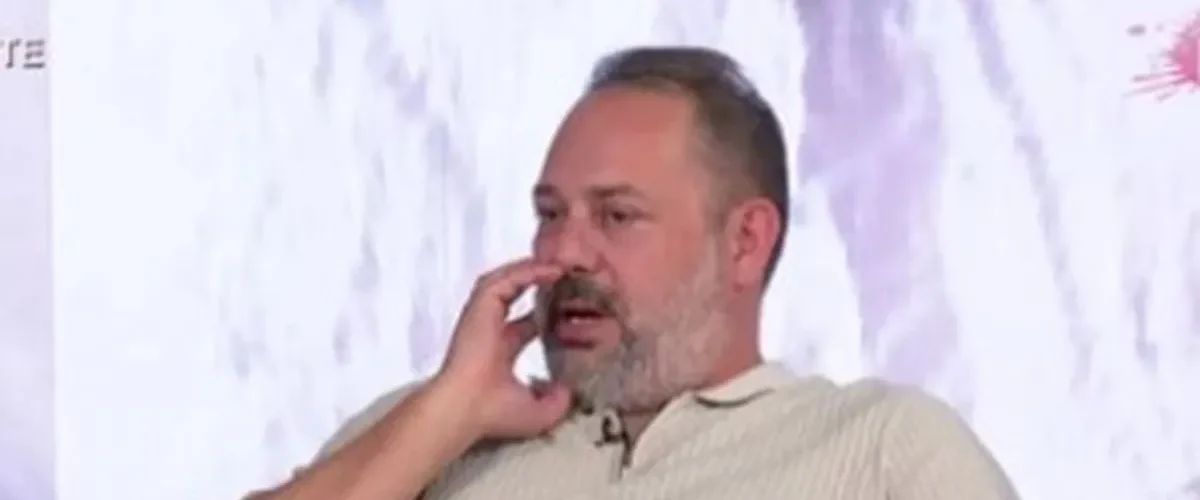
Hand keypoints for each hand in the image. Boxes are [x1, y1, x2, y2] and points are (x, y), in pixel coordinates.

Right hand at [434, 258, 571, 439]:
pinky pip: (505, 279)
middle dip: (537, 283)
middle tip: (565, 277)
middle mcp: (489, 331)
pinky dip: (527, 271)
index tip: (567, 309)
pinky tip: (551, 270)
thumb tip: (569, 390)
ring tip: (560, 266)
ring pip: (506, 282)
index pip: (523, 326)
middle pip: (514, 297)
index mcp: (499, 353)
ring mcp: (482, 316)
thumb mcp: (538, 413)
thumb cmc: (495, 413)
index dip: (545, 316)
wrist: (466, 407)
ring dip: (532, 271)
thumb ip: (558, 401)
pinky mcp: (479, 306)